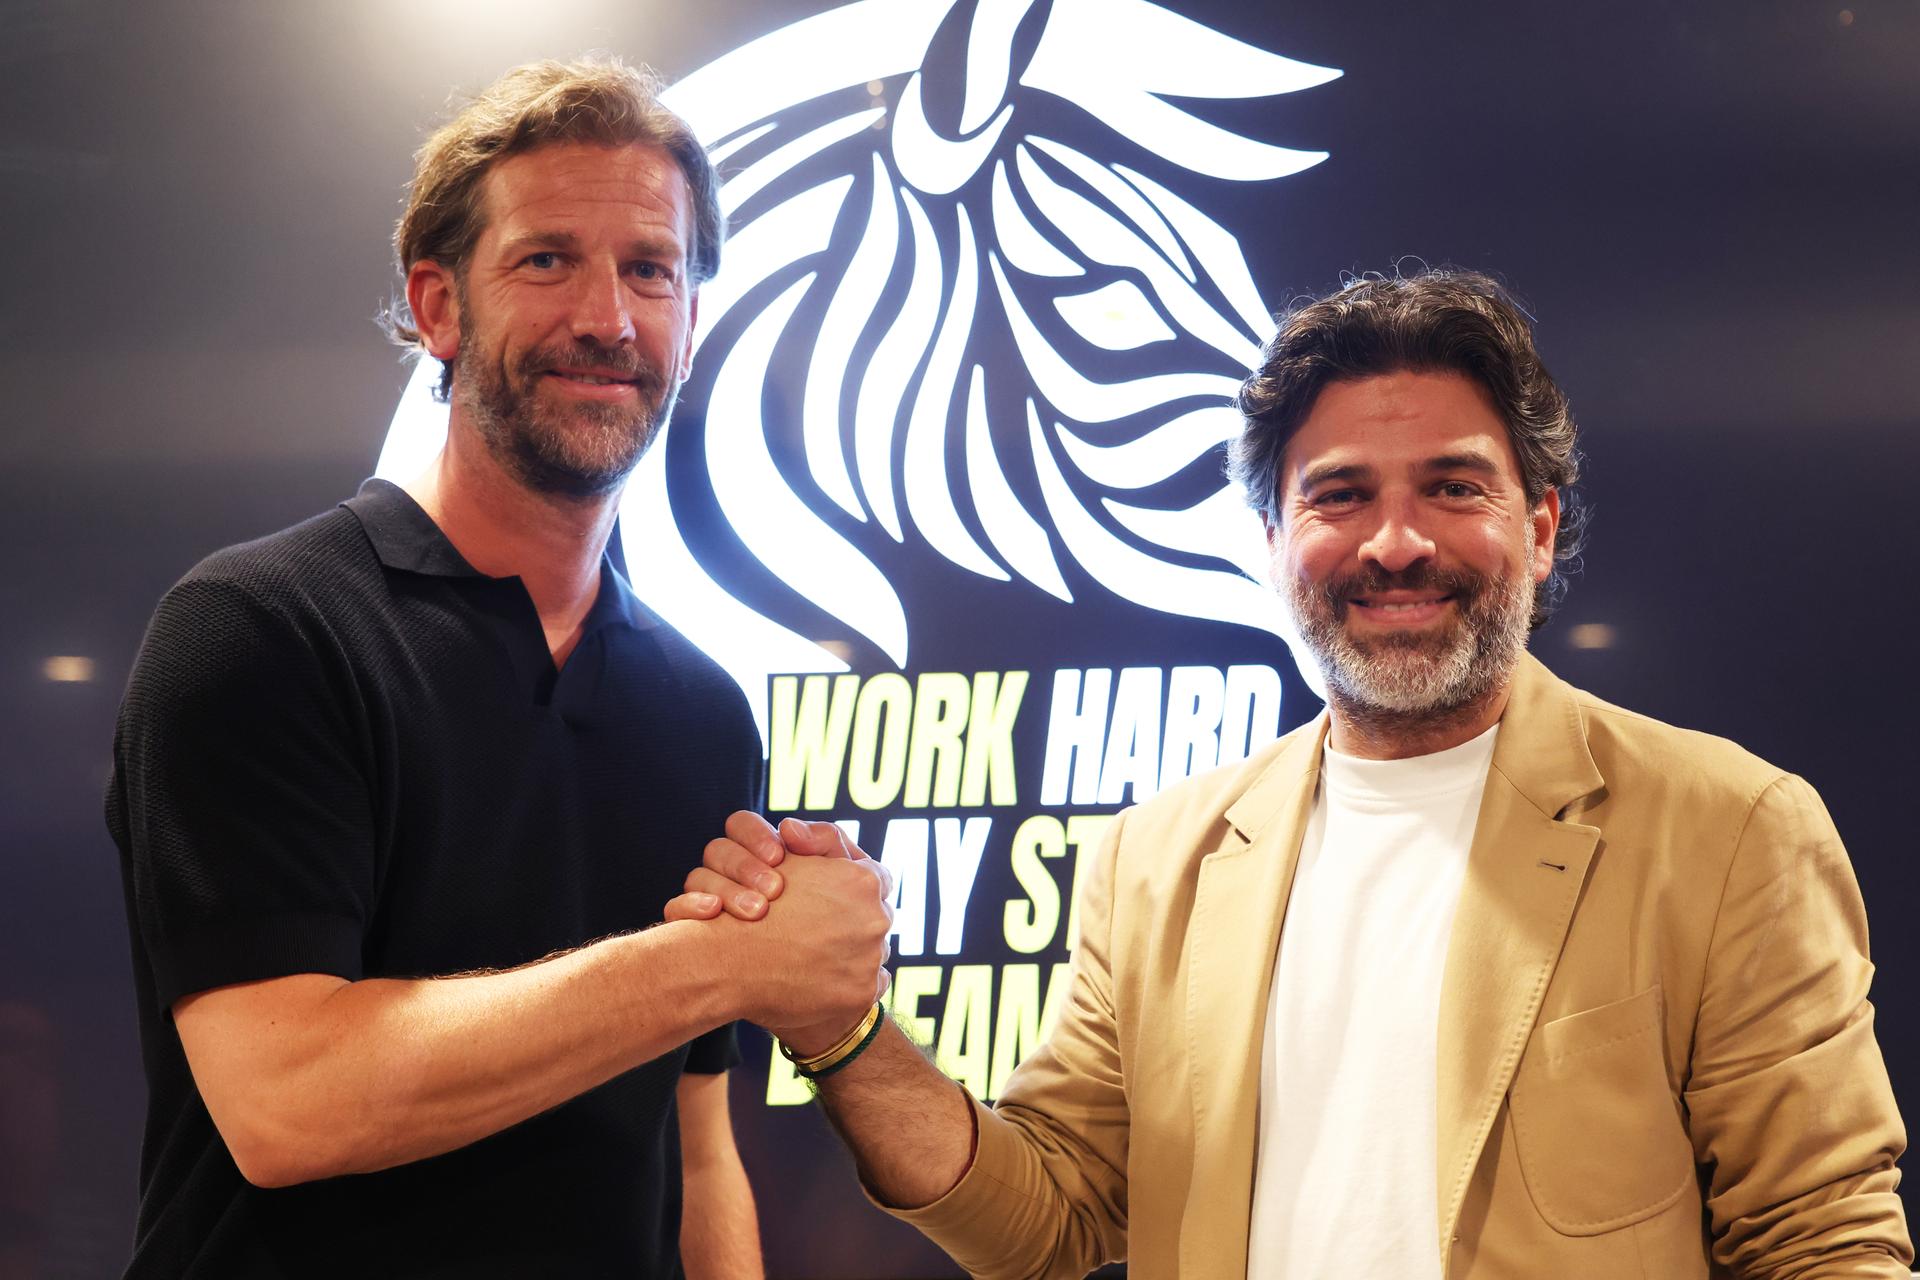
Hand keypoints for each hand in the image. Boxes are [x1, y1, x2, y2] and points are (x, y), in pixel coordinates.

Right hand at [665, 812, 869, 922]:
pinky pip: (676, 909)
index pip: (740, 827)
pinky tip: (712, 914)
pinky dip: (690, 908)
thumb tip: (790, 829)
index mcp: (756, 861)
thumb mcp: (845, 885)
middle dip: (744, 866)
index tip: (778, 856)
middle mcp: (724, 879)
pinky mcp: (688, 933)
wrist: (803, 998)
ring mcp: (703, 905)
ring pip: (696, 876)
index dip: (755, 836)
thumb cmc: (831, 934)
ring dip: (726, 889)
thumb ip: (828, 846)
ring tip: (756, 912)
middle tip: (773, 890)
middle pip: (718, 850)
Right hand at [716, 852, 894, 1052]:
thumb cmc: (754, 903)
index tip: (837, 896)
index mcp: (863, 882)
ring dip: (855, 953)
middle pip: (877, 917)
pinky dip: (852, 983)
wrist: (731, 961)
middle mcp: (875, 919)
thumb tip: (827, 843)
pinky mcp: (862, 994)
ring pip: (873, 952)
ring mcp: (871, 959)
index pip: (877, 879)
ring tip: (817, 956)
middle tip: (824, 928)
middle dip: (855, 921)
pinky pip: (871, 985)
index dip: (854, 886)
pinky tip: (824, 980)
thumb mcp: (791, 856)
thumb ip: (821, 841)